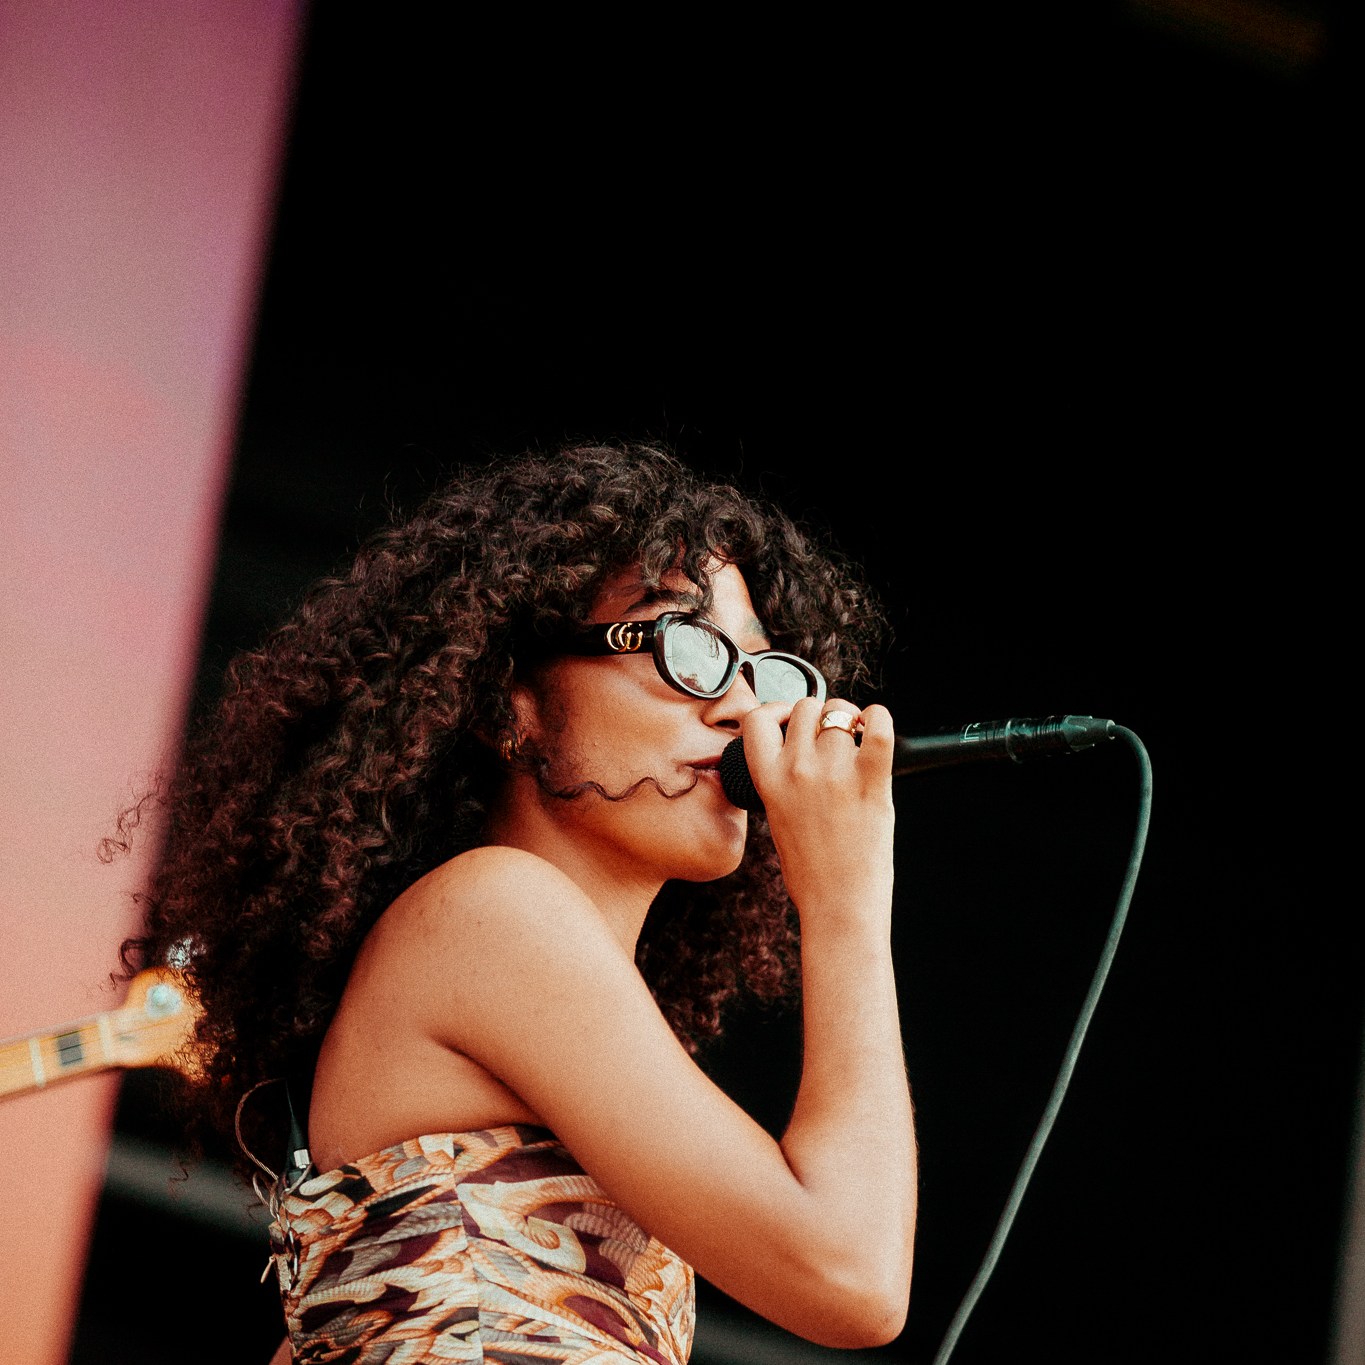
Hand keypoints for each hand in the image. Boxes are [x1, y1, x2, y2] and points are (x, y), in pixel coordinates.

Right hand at [739, 696, 895, 929]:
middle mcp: (798, 771)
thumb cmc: (811, 872)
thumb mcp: (777, 818)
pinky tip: (876, 728)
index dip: (775, 710)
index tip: (789, 719)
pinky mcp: (871, 782)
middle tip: (832, 733)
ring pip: (838, 713)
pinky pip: (878, 728)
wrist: (838, 905)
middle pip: (805, 708)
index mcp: (768, 781)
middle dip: (819, 715)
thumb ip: (783, 780)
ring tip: (857, 736)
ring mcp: (834, 774)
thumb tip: (803, 749)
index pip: (757, 719)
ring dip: (849, 718)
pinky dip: (879, 719)